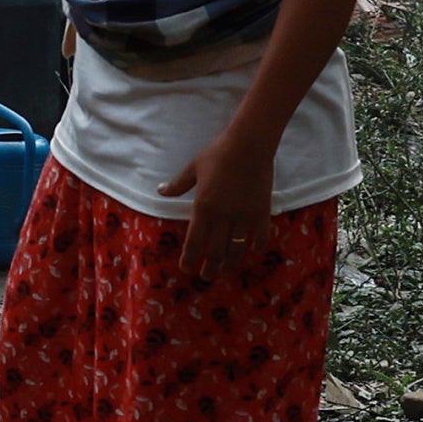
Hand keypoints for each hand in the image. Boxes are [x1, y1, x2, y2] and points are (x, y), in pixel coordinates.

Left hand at [165, 126, 281, 274]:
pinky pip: (261, 236)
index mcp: (203, 208)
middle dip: (210, 268)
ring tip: (226, 271)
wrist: (249, 144)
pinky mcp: (262, 211)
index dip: (189, 258)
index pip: (194, 242)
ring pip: (237, 249)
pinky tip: (252, 250)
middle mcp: (223, 217)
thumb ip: (177, 184)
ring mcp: (244, 216)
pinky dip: (256, 246)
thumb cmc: (218, 153)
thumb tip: (160, 192)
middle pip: (216, 252)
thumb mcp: (193, 168)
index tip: (186, 269)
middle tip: (206, 277)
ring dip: (231, 263)